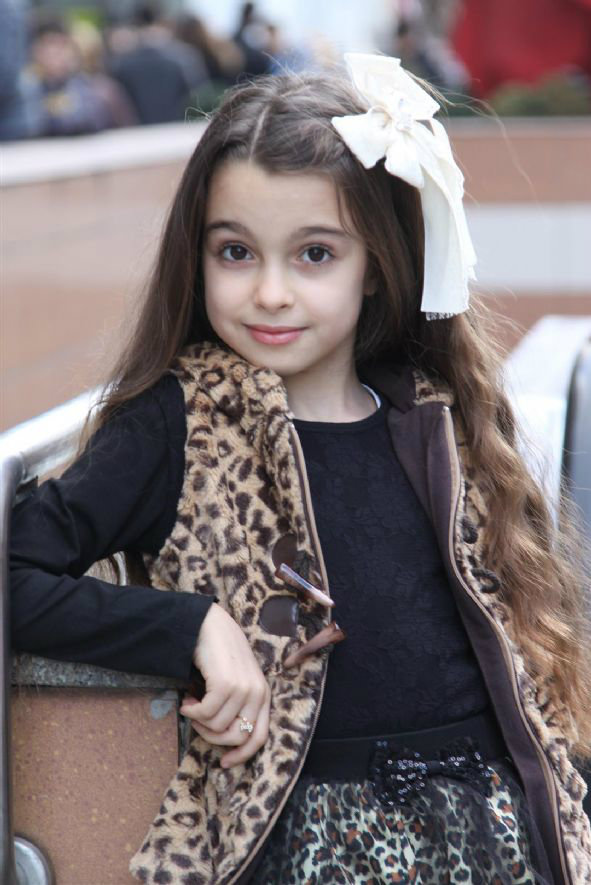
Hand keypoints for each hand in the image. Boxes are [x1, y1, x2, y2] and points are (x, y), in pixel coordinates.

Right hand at [180, 603, 270, 767]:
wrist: (208, 624)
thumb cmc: (219, 655)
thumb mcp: (236, 681)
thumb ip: (238, 706)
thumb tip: (225, 740)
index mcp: (263, 695)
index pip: (259, 737)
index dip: (241, 755)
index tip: (224, 763)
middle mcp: (258, 693)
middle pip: (237, 737)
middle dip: (212, 737)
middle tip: (198, 722)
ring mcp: (243, 688)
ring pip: (218, 727)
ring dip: (198, 721)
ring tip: (192, 704)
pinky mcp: (226, 684)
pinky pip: (205, 714)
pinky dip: (191, 711)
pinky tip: (187, 699)